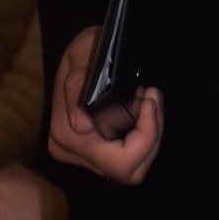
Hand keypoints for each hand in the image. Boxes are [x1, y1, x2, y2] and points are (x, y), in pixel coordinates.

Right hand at [47, 26, 163, 184]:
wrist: (81, 53)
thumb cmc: (85, 49)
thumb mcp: (83, 54)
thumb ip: (78, 85)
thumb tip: (80, 125)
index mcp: (66, 136)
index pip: (118, 162)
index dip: (145, 138)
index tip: (150, 100)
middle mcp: (71, 152)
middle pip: (129, 170)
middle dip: (151, 137)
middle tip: (152, 98)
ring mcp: (82, 155)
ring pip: (131, 166)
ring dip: (149, 135)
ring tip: (148, 99)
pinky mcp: (94, 150)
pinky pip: (127, 156)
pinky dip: (141, 135)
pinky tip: (142, 109)